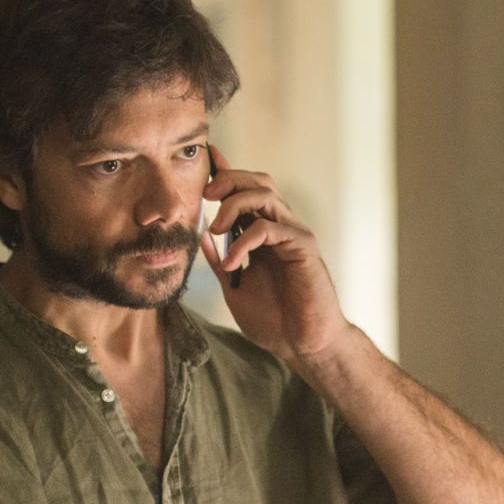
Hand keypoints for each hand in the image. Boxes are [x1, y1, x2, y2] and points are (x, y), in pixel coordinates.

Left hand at [201, 145, 350, 363]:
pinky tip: (233, 262)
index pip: (245, 192)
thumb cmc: (275, 321)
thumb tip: (200, 236)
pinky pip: (270, 227)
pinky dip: (245, 240)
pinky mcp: (303, 246)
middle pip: (257, 181)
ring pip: (265, 195)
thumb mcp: (234, 287)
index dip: (226, 172)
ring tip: (217, 227)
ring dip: (235, 204)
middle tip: (204, 194)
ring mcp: (294, 234)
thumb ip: (220, 260)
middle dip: (228, 179)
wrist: (303, 345)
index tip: (205, 158)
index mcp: (264, 233)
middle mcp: (281, 227)